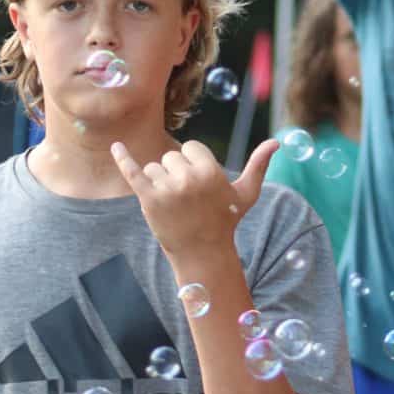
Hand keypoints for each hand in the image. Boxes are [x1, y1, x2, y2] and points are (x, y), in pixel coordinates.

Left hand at [112, 138, 276, 265]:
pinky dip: (123, 158)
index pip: (191, 148)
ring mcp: (167, 188)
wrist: (201, 252)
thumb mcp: (246, 193)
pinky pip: (133, 172)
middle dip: (176, 173)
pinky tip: (116, 146)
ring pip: (154, 167)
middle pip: (172, 157)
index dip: (194, 163)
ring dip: (160, 182)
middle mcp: (188, 177)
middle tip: (186, 198)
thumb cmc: (225, 220)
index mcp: (210, 170)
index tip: (200, 185)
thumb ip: (259, 164)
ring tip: (173, 204)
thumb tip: (277, 141)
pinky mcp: (148, 198)